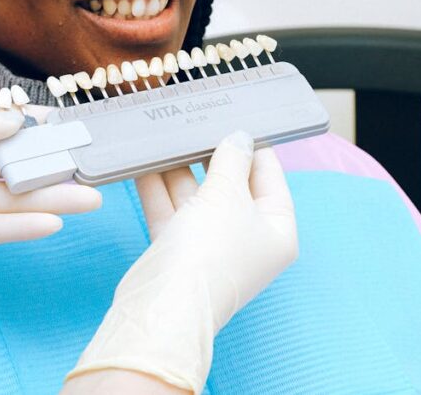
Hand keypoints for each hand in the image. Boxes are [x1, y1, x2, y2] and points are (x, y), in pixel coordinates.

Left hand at [0, 103, 101, 287]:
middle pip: (11, 163)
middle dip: (51, 163)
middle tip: (92, 164)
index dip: (33, 125)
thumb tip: (13, 117)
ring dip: (49, 197)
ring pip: (10, 198)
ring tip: (90, 197)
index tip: (70, 124)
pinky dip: (23, 227)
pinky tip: (53, 222)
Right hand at [67, 131, 297, 393]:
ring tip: (166, 134)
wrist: (165, 303)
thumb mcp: (228, 195)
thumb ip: (231, 160)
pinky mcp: (176, 248)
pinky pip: (170, 209)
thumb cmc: (211, 251)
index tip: (235, 117)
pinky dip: (157, 186)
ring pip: (196, 196)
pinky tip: (143, 160)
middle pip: (230, 185)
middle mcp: (246, 237)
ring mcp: (209, 244)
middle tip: (195, 120)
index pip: (270, 177)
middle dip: (209, 155)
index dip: (254, 147)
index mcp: (276, 229)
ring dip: (179, 167)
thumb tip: (238, 137)